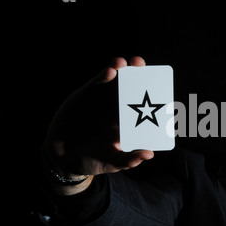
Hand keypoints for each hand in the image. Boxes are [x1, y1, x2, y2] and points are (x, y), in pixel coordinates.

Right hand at [43, 56, 153, 178]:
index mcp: (130, 121)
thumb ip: (128, 159)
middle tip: (144, 67)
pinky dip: (106, 74)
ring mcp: (106, 99)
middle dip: (141, 75)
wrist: (62, 155)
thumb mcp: (111, 162)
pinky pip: (100, 81)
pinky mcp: (90, 94)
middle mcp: (120, 107)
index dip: (155, 97)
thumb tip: (149, 154)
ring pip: (119, 80)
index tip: (163, 91)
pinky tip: (111, 70)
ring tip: (131, 63)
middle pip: (135, 87)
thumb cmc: (92, 159)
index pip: (147, 106)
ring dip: (125, 69)